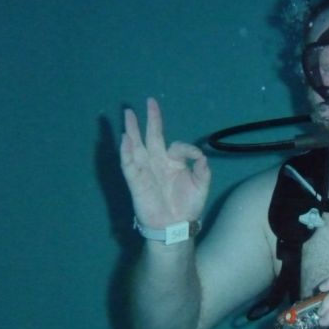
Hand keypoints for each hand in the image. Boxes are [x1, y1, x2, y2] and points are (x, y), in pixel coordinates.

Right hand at [120, 98, 210, 228]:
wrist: (176, 226)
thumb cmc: (187, 207)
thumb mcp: (201, 185)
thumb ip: (202, 169)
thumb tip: (201, 156)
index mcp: (172, 162)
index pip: (176, 146)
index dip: (187, 148)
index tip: (196, 157)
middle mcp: (157, 163)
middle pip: (151, 137)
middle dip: (149, 120)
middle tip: (149, 101)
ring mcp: (146, 171)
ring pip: (137, 146)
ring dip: (132, 130)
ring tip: (128, 114)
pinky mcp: (137, 182)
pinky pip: (129, 164)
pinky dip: (126, 152)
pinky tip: (125, 138)